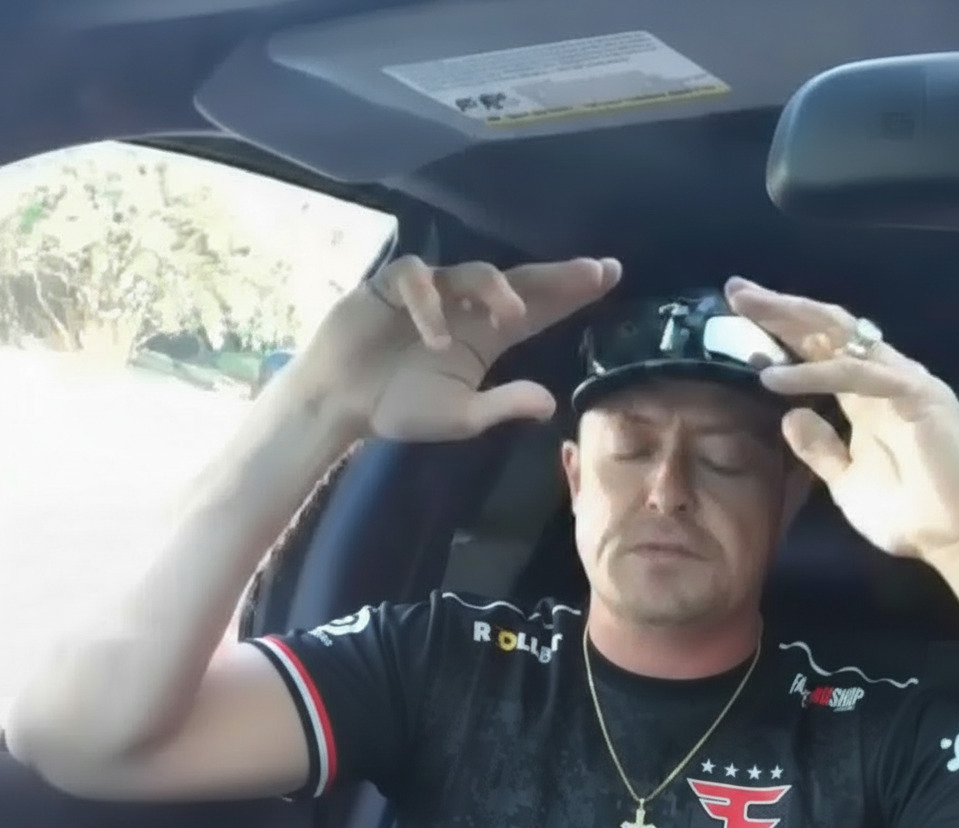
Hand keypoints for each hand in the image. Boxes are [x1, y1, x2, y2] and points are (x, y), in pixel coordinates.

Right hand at [307, 254, 621, 441]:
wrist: (339, 405)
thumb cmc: (398, 408)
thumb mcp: (459, 417)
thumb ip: (502, 405)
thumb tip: (550, 402)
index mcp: (486, 337)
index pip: (538, 309)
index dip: (571, 292)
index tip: (610, 275)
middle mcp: (465, 308)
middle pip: (518, 281)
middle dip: (557, 275)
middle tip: (594, 270)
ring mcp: (431, 293)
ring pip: (473, 272)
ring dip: (495, 290)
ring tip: (509, 316)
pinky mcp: (392, 286)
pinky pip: (417, 279)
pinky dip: (429, 302)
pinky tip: (435, 334)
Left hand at [723, 276, 958, 565]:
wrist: (955, 540)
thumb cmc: (907, 514)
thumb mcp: (844, 480)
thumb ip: (819, 448)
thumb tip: (788, 415)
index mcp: (865, 396)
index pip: (820, 350)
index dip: (781, 332)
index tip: (738, 319)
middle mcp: (882, 379)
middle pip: (826, 330)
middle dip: (780, 308)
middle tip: (736, 291)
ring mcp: (901, 382)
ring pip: (840, 336)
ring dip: (790, 320)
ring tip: (746, 310)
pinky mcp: (916, 394)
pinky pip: (856, 375)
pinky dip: (813, 373)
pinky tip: (774, 377)